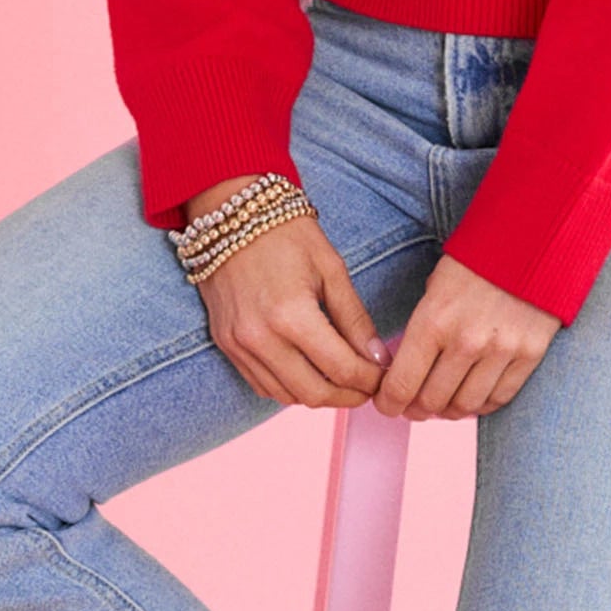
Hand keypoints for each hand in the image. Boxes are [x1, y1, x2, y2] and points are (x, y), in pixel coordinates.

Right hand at [188, 178, 391, 409]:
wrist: (232, 214)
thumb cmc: (286, 233)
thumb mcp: (331, 267)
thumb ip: (355, 317)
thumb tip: (378, 358)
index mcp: (291, 315)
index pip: (341, 369)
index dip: (370, 380)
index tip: (385, 377)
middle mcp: (261, 338)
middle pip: (314, 393)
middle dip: (349, 395)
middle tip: (369, 386)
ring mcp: (239, 345)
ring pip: (287, 396)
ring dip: (320, 395)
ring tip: (342, 380)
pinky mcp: (225, 345)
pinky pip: (262, 386)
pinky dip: (289, 388)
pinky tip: (309, 373)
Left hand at [371, 253, 561, 420]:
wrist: (531, 237)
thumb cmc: (476, 258)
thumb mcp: (436, 286)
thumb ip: (422, 329)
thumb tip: (406, 370)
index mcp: (434, 319)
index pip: (401, 385)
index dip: (389, 403)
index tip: (387, 404)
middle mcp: (466, 341)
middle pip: (431, 402)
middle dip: (416, 408)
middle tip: (413, 404)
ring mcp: (501, 351)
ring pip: (465, 406)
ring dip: (448, 410)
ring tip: (443, 401)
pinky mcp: (530, 354)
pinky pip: (499, 399)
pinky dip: (481, 404)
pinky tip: (472, 395)